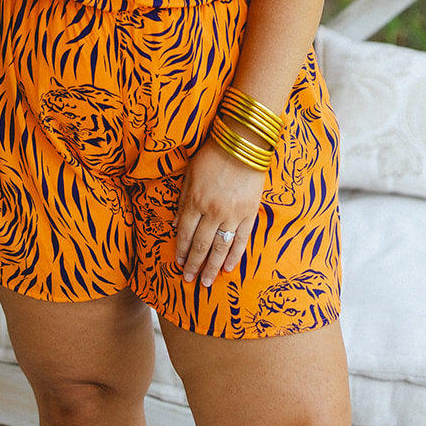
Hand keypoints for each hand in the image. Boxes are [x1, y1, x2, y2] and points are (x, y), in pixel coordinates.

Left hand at [174, 138, 266, 286]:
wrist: (243, 143)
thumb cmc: (213, 154)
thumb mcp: (190, 174)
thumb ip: (183, 200)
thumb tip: (177, 224)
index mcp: (195, 200)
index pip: (185, 233)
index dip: (181, 250)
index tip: (178, 263)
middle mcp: (212, 211)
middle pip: (201, 245)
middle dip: (193, 264)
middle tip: (189, 279)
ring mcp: (232, 214)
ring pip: (220, 247)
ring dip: (212, 267)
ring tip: (207, 282)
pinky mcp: (249, 213)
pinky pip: (241, 240)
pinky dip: (234, 256)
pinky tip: (228, 268)